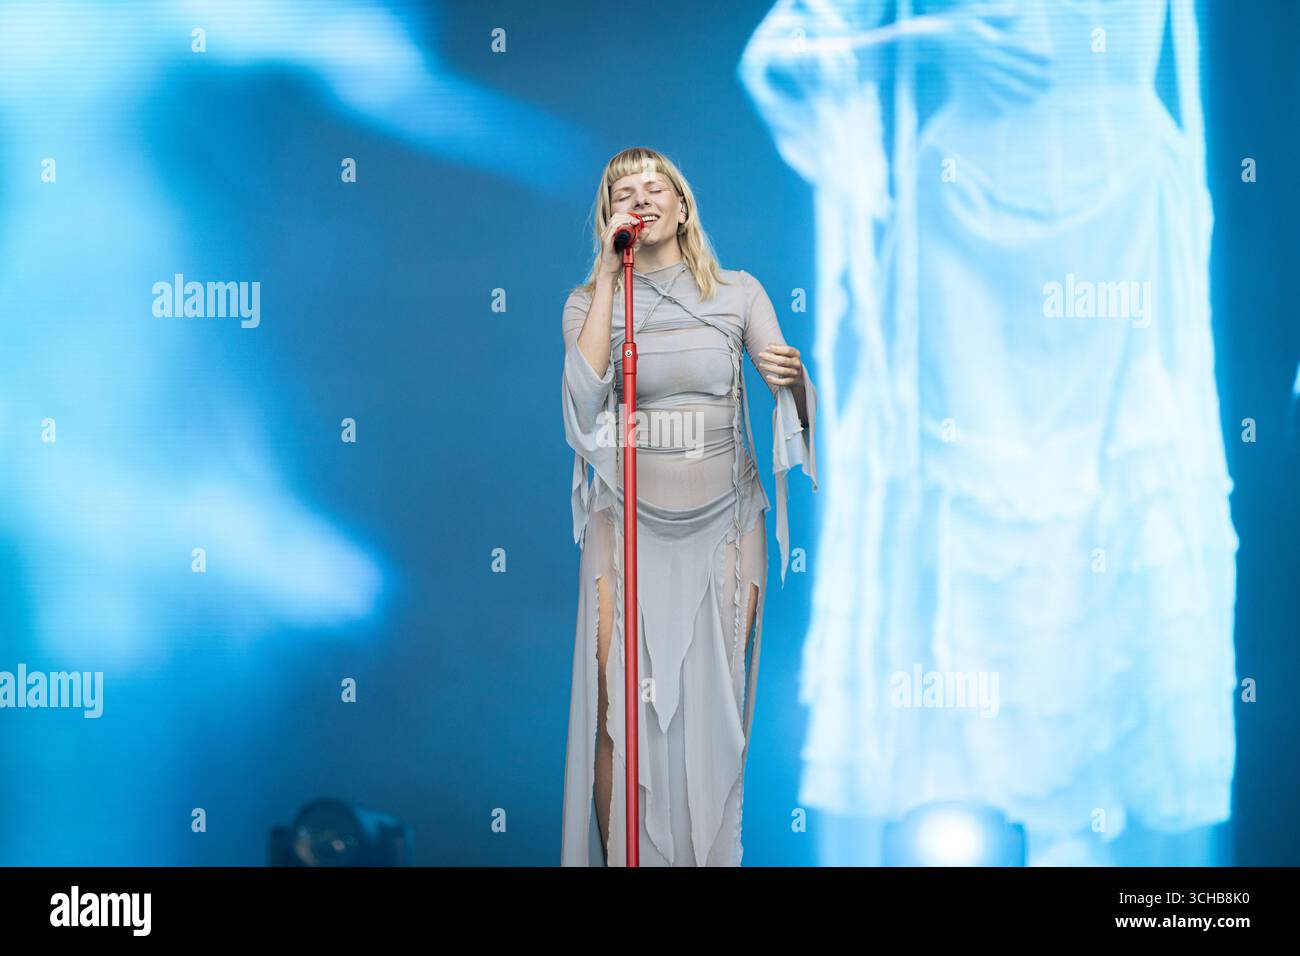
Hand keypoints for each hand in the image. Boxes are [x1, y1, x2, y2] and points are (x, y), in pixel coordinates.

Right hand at [598, 213, 646, 276]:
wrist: (611, 271)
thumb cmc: (620, 260)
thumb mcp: (633, 246)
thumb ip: (639, 238)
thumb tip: (647, 229)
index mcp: (612, 232)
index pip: (618, 217)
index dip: (628, 216)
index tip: (638, 219)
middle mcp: (607, 232)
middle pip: (616, 216)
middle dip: (628, 216)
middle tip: (638, 220)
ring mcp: (606, 236)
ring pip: (615, 220)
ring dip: (626, 219)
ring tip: (635, 223)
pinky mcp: (606, 241)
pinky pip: (613, 229)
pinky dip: (622, 226)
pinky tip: (630, 228)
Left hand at [756, 344, 802, 387]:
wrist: (798, 375)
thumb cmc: (788, 360)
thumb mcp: (785, 353)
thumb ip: (778, 348)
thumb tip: (769, 345)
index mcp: (796, 354)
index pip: (788, 350)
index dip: (777, 349)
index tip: (766, 348)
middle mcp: (797, 363)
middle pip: (784, 361)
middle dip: (770, 358)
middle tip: (760, 355)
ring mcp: (795, 373)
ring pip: (783, 371)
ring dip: (770, 368)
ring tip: (760, 365)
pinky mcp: (792, 381)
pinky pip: (783, 382)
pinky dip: (775, 380)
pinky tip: (767, 377)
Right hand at [922, 5, 1050, 110]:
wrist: (934, 40)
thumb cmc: (955, 22)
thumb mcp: (974, 11)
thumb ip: (996, 13)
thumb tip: (1016, 12)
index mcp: (990, 40)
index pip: (1017, 47)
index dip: (1034, 53)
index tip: (1050, 59)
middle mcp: (987, 57)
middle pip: (1014, 68)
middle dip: (1033, 76)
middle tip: (1050, 84)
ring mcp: (979, 70)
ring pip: (1002, 82)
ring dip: (1019, 92)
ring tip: (1035, 99)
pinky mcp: (971, 78)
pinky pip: (985, 91)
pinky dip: (997, 101)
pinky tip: (1008, 109)